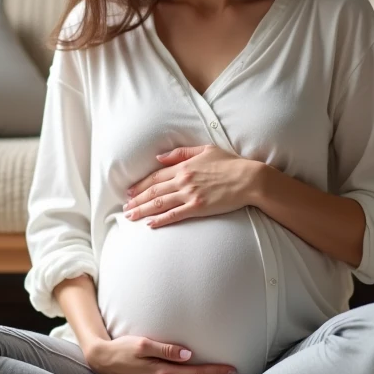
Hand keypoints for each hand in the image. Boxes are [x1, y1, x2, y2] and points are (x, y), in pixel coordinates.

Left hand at [123, 145, 259, 228]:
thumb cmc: (230, 163)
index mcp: (184, 166)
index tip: (130, 192)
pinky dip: (160, 220)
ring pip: (160, 203)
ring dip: (142, 210)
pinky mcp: (198, 208)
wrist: (249, 179)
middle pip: (154, 191)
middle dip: (137, 200)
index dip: (141, 185)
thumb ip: (181, 152)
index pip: (156, 176)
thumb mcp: (205, 149)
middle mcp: (183, 180)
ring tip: (130, 216)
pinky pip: (175, 215)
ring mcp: (190, 195)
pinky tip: (150, 224)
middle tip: (125, 207)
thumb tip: (159, 157)